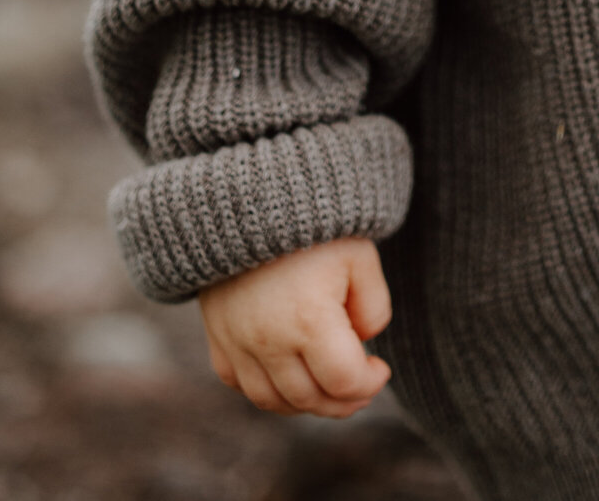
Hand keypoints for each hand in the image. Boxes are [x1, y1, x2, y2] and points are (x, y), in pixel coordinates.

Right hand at [199, 237, 391, 418]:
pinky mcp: (217, 336)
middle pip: (309, 398)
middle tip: (361, 384)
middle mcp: (268, 340)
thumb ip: (373, 306)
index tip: (381, 368)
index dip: (369, 383)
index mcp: (309, 320)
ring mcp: (236, 342)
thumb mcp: (359, 256)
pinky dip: (267, 390)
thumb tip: (362, 340)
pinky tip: (289, 374)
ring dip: (305, 402)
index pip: (343, 381)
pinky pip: (239, 383)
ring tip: (328, 385)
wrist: (251, 195)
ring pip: (272, 400)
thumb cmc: (314, 222)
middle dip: (343, 400)